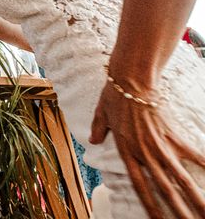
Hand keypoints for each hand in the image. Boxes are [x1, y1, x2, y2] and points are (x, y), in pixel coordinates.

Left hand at [90, 83, 204, 217]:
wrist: (131, 79)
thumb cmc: (113, 95)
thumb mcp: (101, 114)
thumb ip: (98, 129)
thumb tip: (92, 140)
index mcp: (126, 151)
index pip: (140, 187)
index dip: (150, 207)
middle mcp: (145, 153)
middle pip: (165, 190)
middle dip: (179, 212)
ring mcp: (161, 145)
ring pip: (182, 178)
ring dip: (196, 198)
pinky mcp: (173, 134)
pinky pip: (192, 153)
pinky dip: (204, 164)